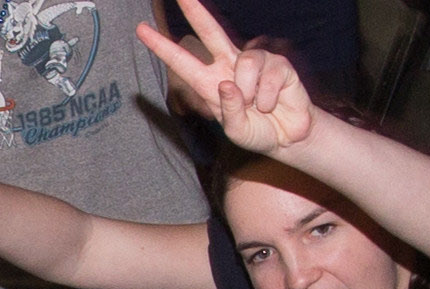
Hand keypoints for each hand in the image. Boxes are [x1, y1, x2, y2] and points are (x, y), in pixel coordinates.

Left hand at [139, 0, 318, 156]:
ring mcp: (254, 61)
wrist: (287, 136)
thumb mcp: (236, 131)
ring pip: (246, 63)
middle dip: (196, 11)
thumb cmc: (257, 131)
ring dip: (251, 93)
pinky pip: (269, 77)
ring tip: (258, 107)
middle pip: (211, 32)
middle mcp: (230, 66)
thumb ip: (229, 111)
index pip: (183, 61)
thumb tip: (227, 83)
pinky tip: (272, 104)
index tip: (141, 29)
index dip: (162, 46)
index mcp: (211, 83)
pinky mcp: (278, 63)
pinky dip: (269, 98)